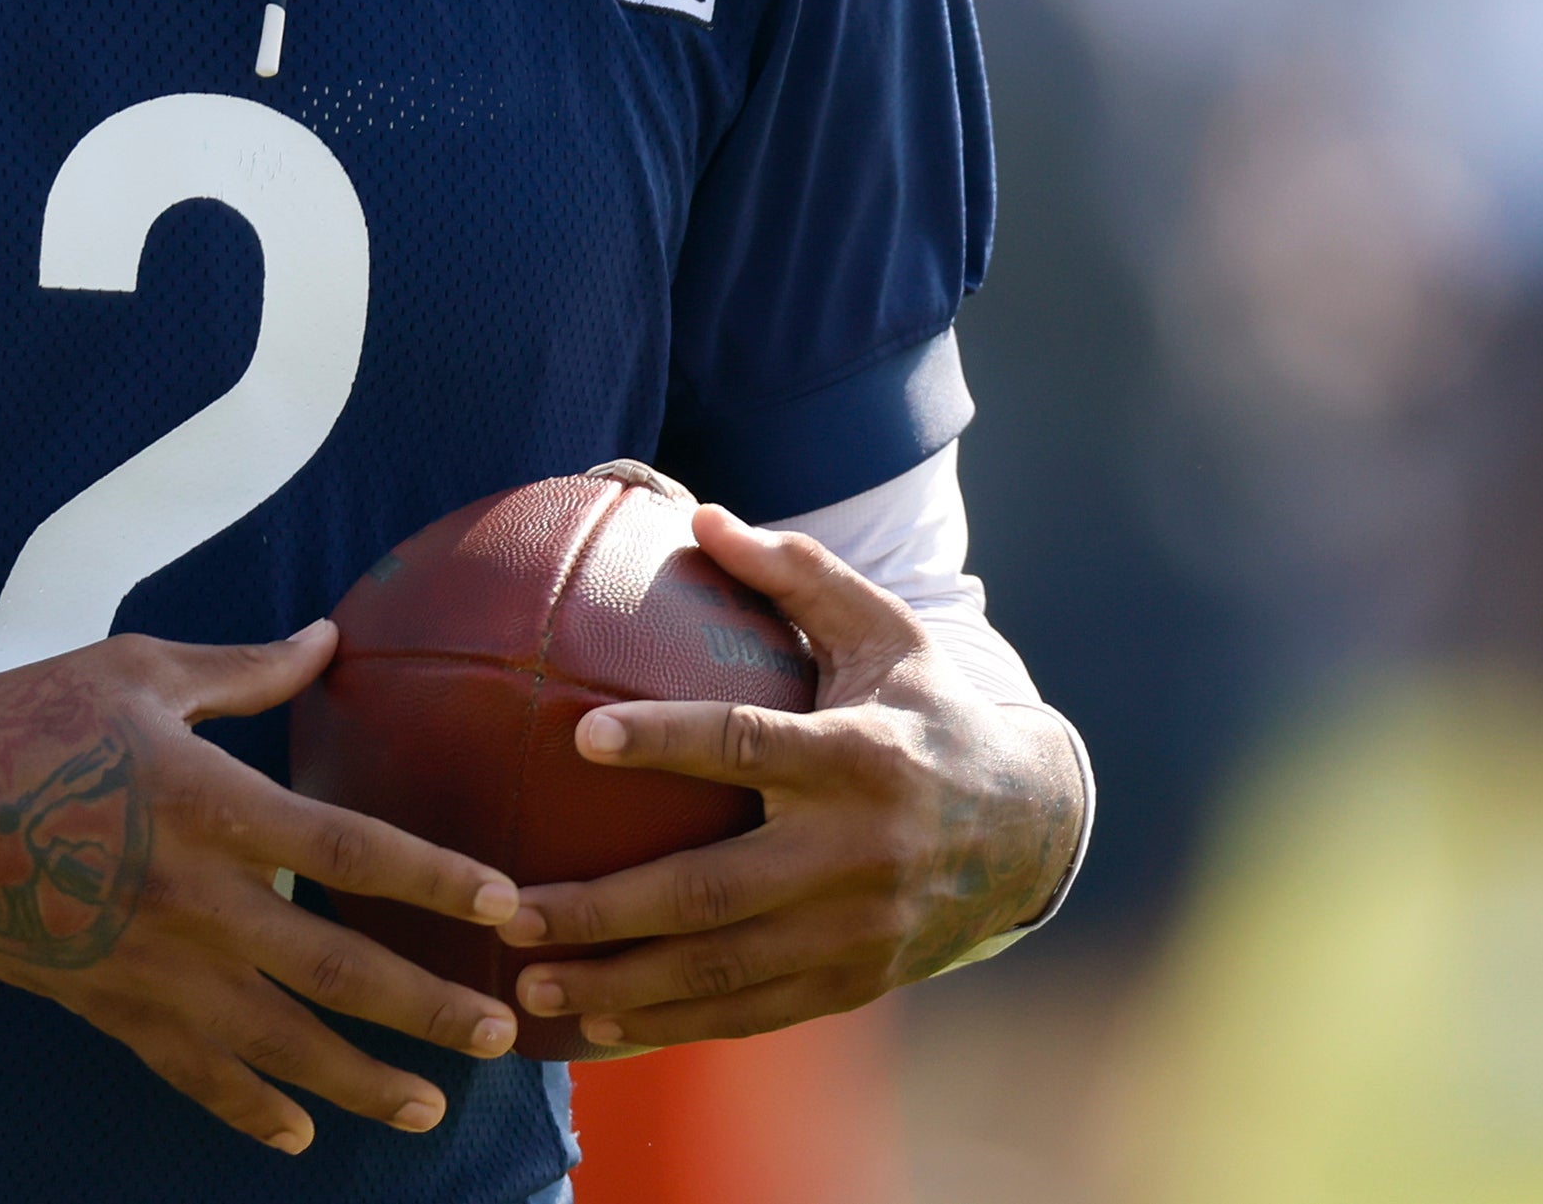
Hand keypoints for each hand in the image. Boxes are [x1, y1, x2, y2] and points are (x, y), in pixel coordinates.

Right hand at [0, 622, 524, 1153]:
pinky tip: (300, 1132)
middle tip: (499, 1035)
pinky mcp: (108, 1005)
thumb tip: (328, 639)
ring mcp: (149, 964)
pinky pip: (192, 1072)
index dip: (430, 878)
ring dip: (360, 1081)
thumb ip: (246, 668)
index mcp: (208, 802)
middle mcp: (192, 896)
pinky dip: (249, 1108)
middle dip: (423, 1008)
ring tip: (427, 1108)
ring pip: (276, 1043)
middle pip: (333, 969)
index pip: (346, 850)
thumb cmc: (30, 717)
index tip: (500, 902)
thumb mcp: (140, 671)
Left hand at [497, 505, 1086, 1050]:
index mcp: (857, 756)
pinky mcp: (856, 981)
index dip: (666, 739)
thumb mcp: (883, 630)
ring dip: (619, 986)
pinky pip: (752, 1014)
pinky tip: (597, 1029)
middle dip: (604, 910)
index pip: (747, 744)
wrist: (1033, 827)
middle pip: (713, 890)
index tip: (581, 736)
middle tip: (509, 909)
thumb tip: (700, 514)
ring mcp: (858, 930)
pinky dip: (673, 1026)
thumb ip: (796, 574)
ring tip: (528, 985)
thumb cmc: (929, 709)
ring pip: (722, 971)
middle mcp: (858, 852)